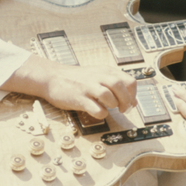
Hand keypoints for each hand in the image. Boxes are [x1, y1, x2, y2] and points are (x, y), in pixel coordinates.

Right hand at [1, 54, 136, 118]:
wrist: (52, 77)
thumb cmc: (78, 79)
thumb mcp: (99, 76)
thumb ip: (116, 86)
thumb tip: (133, 102)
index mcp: (106, 71)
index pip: (129, 81)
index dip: (133, 95)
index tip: (130, 102)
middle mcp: (98, 77)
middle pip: (121, 86)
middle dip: (126, 100)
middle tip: (123, 108)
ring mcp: (88, 87)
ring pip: (109, 95)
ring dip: (114, 104)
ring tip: (111, 108)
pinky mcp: (79, 99)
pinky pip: (96, 108)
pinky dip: (102, 113)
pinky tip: (99, 112)